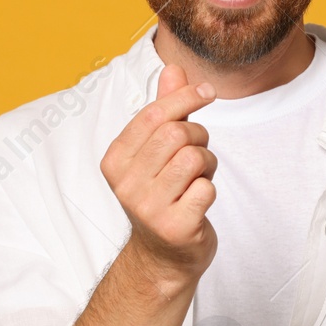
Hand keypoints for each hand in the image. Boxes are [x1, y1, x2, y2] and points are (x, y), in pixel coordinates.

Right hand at [99, 62, 218, 287]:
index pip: (154, 114)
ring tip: (197, 178)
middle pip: (177, 134)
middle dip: (199, 136)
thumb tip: (173, 68)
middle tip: (198, 152)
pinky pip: (206, 188)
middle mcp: (126, 184)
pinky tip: (197, 202)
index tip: (207, 92)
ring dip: (207, 164)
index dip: (186, 97)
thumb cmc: (163, 196)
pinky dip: (209, 189)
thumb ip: (165, 109)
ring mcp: (148, 208)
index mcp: (115, 160)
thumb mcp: (157, 151)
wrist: (163, 257)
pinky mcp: (175, 227)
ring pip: (194, 158)